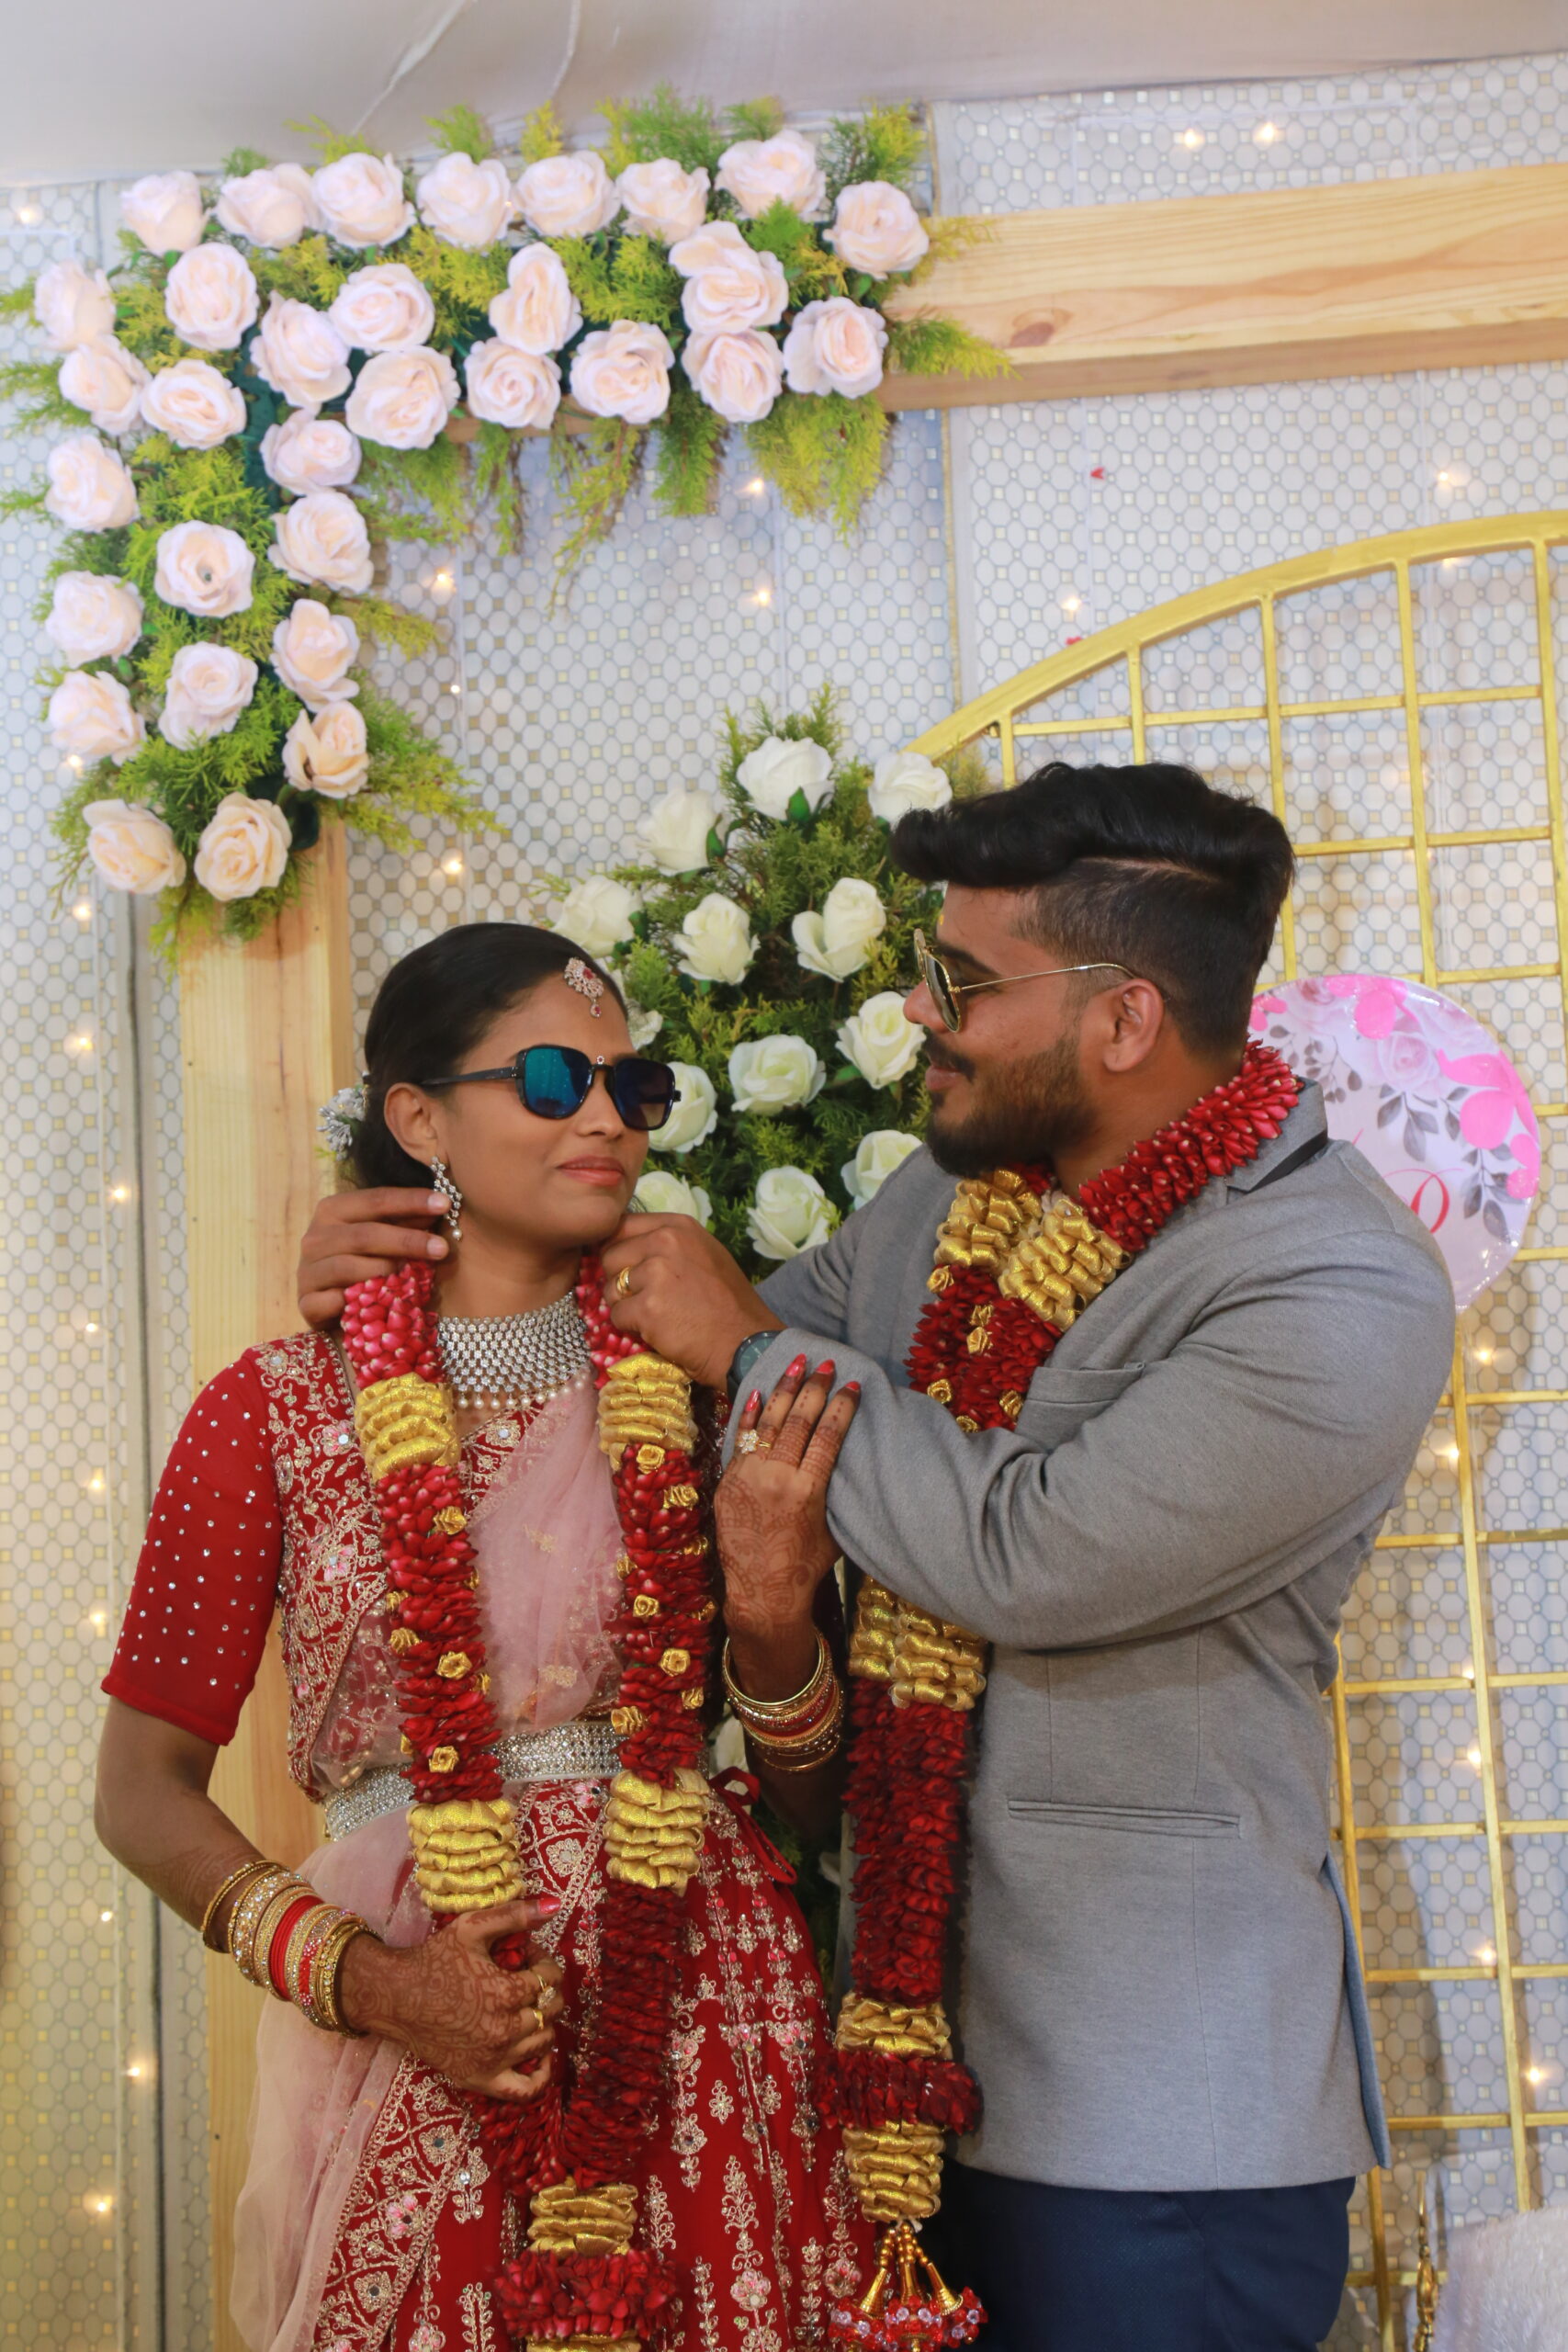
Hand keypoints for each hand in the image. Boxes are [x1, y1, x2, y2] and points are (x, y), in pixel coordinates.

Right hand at [298, 1185, 450, 1327]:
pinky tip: (375, 1306)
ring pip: (348, 1267)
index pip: (376, 1199)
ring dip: (385, 1271)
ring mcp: (307, 1271)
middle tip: (442, 1248)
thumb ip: (407, 1222)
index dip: (411, 1200)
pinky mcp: (306, 1303)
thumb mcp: (387, 1239)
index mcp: (333, 1210)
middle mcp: (315, 1237)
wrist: (333, 1307)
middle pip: (364, 1234)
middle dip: (407, 1240)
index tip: (445, 1203)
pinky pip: (329, 1301)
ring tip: (414, 1278)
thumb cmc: (366, 1264)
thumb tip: (441, 1206)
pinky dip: (352, 1302)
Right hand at [338, 1896, 565, 2101]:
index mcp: (505, 1993)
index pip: (550, 1978)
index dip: (543, 1961)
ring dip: (542, 2021)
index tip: (526, 1956)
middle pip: (551, 2010)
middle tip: (524, 1979)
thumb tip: (554, 1904)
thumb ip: (515, 1915)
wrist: (395, 1997)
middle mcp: (504, 2030)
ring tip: (524, 2007)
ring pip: (544, 2042)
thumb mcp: (472, 1928)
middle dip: (545, 1989)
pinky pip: (526, 2089)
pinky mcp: (479, 2078)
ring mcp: (493, 2059)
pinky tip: (538, 2055)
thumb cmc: (434, 1959)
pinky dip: (541, 2074)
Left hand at [600, 1214, 781, 1386]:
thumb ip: (668, 1244)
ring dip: (623, 1304)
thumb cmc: (728, 1302)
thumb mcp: (704, 1254)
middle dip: (619, 1279)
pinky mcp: (647, 1307)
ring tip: (652, 1314)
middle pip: (610, 1255)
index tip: (628, 1267)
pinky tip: (655, 1329)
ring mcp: (655, 1274)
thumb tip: (628, 1246)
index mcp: (678, 1226)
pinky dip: (629, 1326)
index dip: (619, 1249)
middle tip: (643, 1297)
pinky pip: (616, 1315)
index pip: (623, 1226)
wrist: (744, 1342)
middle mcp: (665, 1241)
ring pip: (610, 1287)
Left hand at [717, 1357, 859, 1684]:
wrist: (761, 1592)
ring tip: (795, 1364)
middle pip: (799, 1421)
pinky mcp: (729, 1483)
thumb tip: (841, 1461)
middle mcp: (777, 1478)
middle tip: (825, 1363)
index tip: (852, 1385)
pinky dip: (750, 1416)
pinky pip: (740, 1441)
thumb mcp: (833, 1528)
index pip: (828, 1436)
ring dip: (784, 1390)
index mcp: (808, 1489)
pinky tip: (759, 1392)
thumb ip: (833, 1491)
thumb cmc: (805, 1565)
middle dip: (814, 1388)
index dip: (841, 1408)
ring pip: (768, 1424)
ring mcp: (748, 1478)